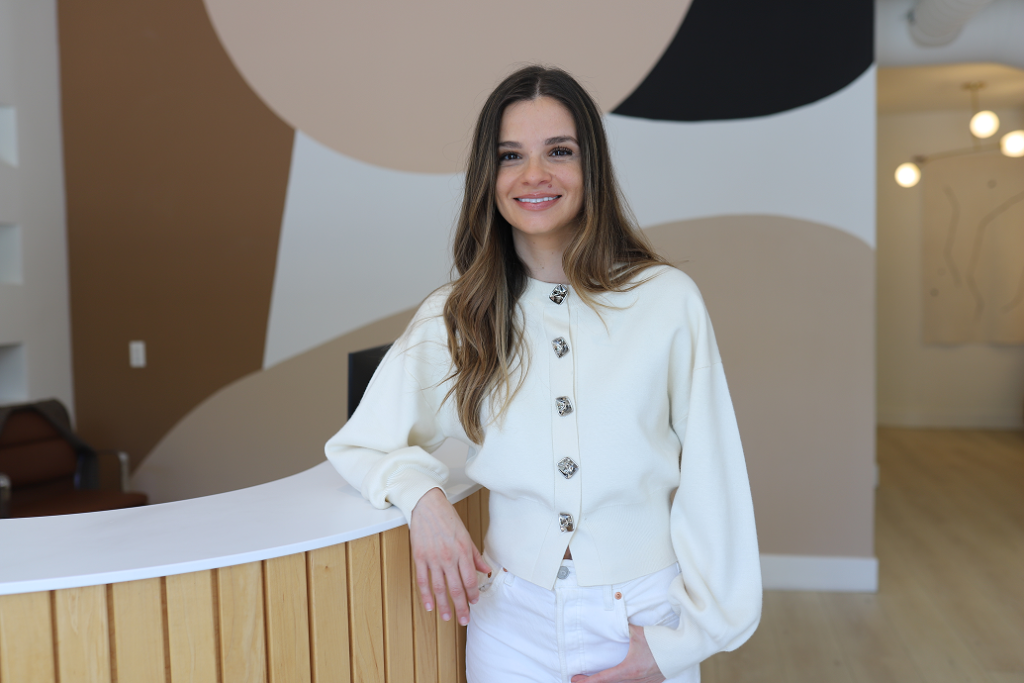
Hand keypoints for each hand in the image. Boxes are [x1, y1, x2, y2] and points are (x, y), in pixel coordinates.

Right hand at [409, 487, 490, 625]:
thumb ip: (475, 555)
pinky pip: (423, 580)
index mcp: (462, 551)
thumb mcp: (466, 535)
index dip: (472, 593)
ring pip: (439, 588)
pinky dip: (426, 595)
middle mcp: (448, 557)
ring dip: (444, 605)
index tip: (474, 603)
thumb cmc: (447, 518)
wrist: (427, 505)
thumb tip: (485, 570)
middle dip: (461, 606)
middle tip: (464, 620)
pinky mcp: (419, 557)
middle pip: (456, 587)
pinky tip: (429, 605)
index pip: (469, 579)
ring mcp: (433, 558)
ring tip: (448, 617)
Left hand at [571, 625, 665, 682]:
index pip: (604, 678)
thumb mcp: (638, 632)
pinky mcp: (654, 682)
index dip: (587, 681)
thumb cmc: (662, 641)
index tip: (575, 679)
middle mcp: (637, 679)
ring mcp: (646, 682)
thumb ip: (624, 627)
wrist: (684, 649)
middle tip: (580, 681)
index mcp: (630, 669)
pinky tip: (619, 681)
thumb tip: (615, 621)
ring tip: (596, 681)